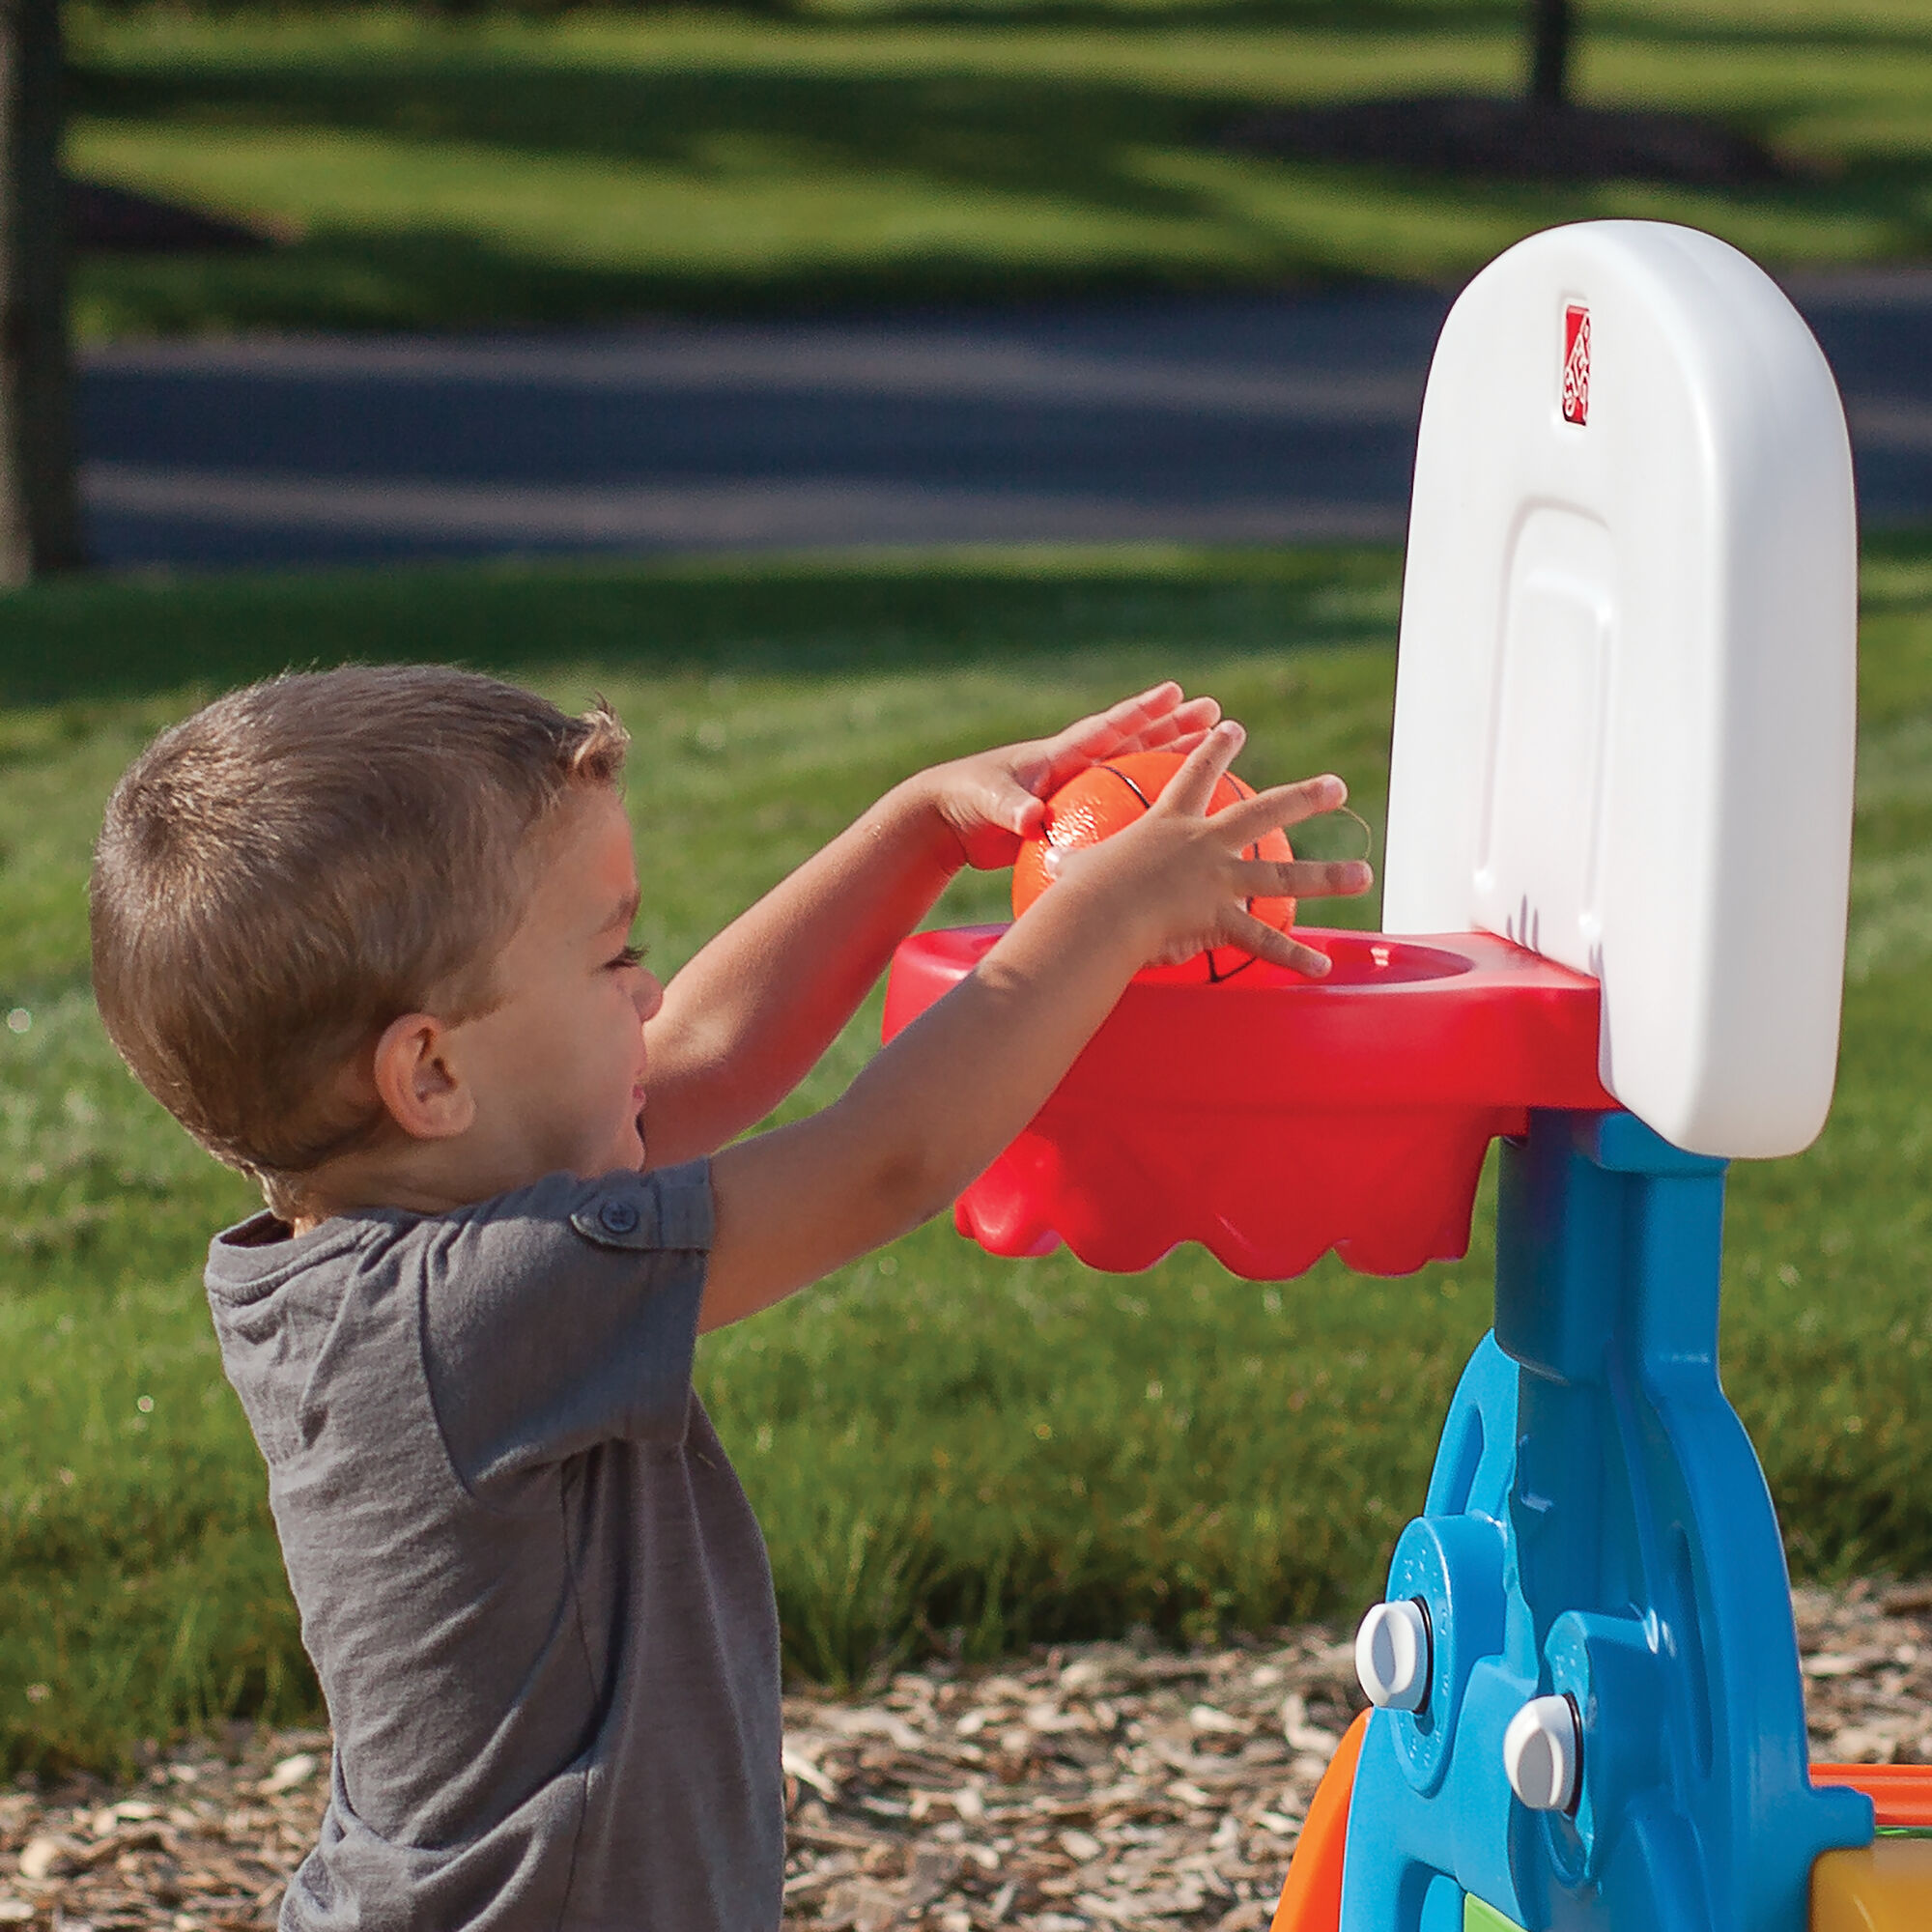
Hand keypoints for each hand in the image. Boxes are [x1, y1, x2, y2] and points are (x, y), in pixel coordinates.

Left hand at [920, 682, 1223, 871]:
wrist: (948, 819)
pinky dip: (1150, 807)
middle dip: (1175, 726)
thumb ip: (1011, 809)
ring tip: (1212, 747)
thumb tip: (1030, 821)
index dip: (1141, 713)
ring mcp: (1080, 788)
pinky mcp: (1077, 813)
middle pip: (1136, 743)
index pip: (1108, 729)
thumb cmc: (965, 801)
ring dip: (1173, 759)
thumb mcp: (988, 802)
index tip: (1175, 692)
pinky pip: (1124, 807)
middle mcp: (1075, 766)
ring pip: (1137, 769)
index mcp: (1058, 755)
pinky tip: (1178, 819)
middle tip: (1217, 713)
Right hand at [1044, 722, 1372, 977]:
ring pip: (1282, 874)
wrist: (1095, 913)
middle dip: (1303, 797)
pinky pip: (1264, 941)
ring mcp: (1217, 880)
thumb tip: (1054, 864)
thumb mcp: (1076, 867)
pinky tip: (1322, 967)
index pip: (1195, 774)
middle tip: (1337, 786)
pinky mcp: (1220, 916)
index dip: (1216, 750)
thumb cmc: (1078, 892)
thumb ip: (1076, 865)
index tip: (1234, 728)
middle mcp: (1202, 845)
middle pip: (1261, 812)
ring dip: (1327, 875)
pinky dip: (1293, 956)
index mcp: (1167, 824)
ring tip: (1363, 873)